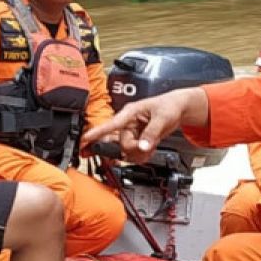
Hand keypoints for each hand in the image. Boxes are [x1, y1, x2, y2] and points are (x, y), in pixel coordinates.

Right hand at [81, 88, 207, 162]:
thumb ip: (152, 133)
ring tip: (151, 144)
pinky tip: (149, 148)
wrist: (178, 109)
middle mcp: (127, 123)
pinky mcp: (136, 140)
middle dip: (135, 149)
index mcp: (129, 113)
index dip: (95, 133)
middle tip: (148, 145)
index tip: (83, 141)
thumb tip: (142, 146)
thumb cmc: (169, 106)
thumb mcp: (163, 118)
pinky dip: (142, 155)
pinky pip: (134, 154)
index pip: (110, 124)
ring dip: (140, 153)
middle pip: (121, 145)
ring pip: (127, 152)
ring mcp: (131, 133)